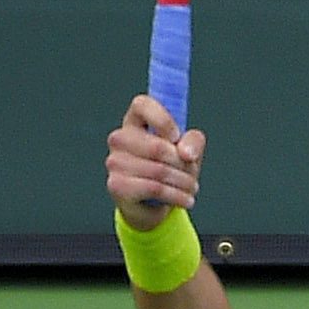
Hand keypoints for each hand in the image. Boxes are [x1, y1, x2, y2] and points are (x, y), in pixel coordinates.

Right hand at [107, 95, 205, 221]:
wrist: (152, 204)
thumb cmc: (169, 168)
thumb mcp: (187, 150)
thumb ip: (193, 141)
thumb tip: (186, 153)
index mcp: (134, 120)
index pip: (142, 104)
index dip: (163, 120)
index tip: (177, 137)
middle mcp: (119, 138)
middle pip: (157, 147)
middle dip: (182, 164)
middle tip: (192, 174)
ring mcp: (115, 161)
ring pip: (159, 171)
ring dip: (183, 183)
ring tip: (192, 189)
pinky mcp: (116, 185)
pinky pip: (153, 189)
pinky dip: (176, 196)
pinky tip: (186, 200)